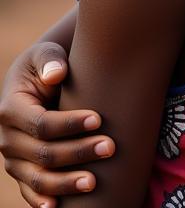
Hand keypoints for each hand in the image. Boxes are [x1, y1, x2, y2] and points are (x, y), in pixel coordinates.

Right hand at [0, 43, 113, 207]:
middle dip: (78, 152)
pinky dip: (43, 201)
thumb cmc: (47, 66)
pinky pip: (31, 191)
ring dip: (66, 183)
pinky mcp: (23, 171)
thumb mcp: (45, 54)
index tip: (99, 118)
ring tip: (95, 182)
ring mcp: (14, 159)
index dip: (69, 124)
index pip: (41, 123)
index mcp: (11, 110)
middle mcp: (8, 139)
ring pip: (38, 178)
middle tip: (110, 147)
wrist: (39, 81)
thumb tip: (57, 74)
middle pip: (43, 153)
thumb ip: (50, 60)